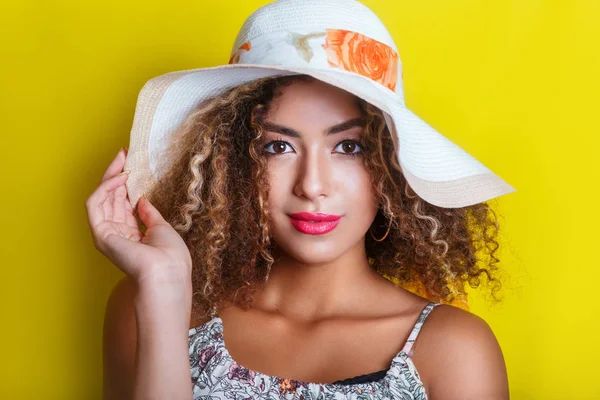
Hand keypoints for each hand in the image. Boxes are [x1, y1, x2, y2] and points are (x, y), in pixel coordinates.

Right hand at [85, 148, 192, 286]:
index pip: (122, 203)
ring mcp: (106, 234)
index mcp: (130, 235)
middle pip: (110, 198)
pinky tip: (119, 177)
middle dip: (115, 174)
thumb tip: (141, 200)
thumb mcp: (161, 227)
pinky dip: (104, 188)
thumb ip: (148, 213)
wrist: (167, 273)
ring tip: (122, 160)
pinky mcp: (100, 234)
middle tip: (123, 153)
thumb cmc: (170, 256)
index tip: (130, 164)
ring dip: (109, 176)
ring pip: (100, 198)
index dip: (125, 183)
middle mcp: (116, 234)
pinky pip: (95, 204)